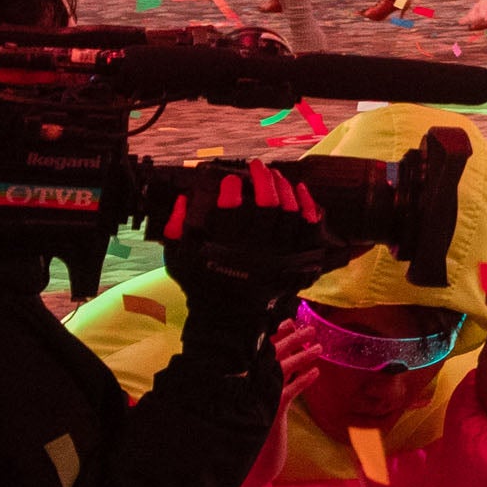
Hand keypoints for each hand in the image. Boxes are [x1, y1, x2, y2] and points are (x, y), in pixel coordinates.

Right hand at [157, 159, 336, 300]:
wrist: (229, 319)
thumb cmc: (202, 286)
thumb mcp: (179, 260)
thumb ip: (176, 229)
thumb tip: (182, 199)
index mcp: (228, 249)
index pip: (233, 210)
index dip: (232, 189)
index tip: (229, 179)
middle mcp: (259, 252)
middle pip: (268, 206)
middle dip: (262, 180)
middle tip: (256, 166)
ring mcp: (282, 257)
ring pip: (291, 214)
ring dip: (283, 188)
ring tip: (274, 174)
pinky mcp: (297, 261)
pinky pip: (310, 229)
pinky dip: (308, 206)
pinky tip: (300, 189)